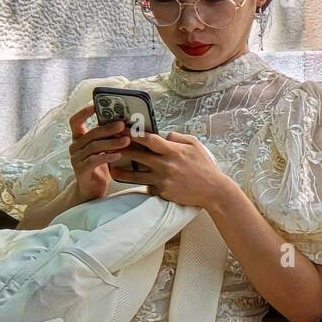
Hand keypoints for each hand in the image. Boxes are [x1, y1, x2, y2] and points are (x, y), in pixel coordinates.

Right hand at [68, 104, 128, 201]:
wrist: (91, 191)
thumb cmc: (99, 169)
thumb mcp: (103, 150)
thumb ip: (107, 138)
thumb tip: (124, 123)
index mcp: (78, 139)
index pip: (75, 121)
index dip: (84, 112)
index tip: (95, 105)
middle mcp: (75, 147)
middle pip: (91, 133)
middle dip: (108, 128)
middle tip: (122, 125)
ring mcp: (76, 159)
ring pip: (94, 147)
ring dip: (112, 143)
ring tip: (126, 141)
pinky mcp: (81, 170)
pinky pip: (94, 160)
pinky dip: (107, 157)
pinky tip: (118, 156)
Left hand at [110, 131, 235, 211]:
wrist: (213, 190)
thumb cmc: (204, 166)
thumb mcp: (194, 145)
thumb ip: (177, 138)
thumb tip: (163, 134)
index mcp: (172, 151)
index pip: (149, 139)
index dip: (134, 134)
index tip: (122, 129)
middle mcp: (165, 165)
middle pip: (137, 156)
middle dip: (121, 149)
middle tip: (108, 145)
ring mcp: (162, 180)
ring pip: (135, 175)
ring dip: (121, 171)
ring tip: (110, 168)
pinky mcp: (162, 192)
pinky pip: (145, 186)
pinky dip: (136, 183)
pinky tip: (125, 181)